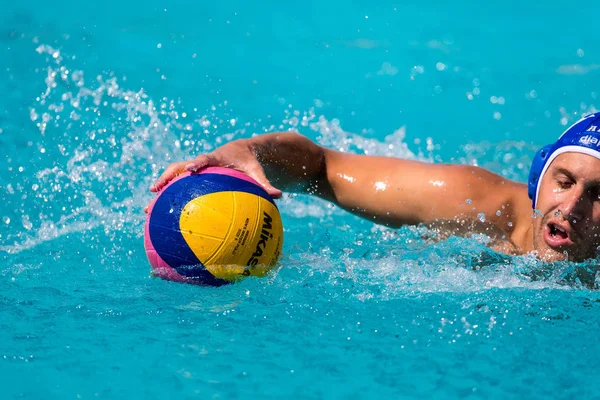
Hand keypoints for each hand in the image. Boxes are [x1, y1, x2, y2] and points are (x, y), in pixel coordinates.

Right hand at [145, 139, 282, 211]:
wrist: (242, 152)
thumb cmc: (250, 163)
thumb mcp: (258, 172)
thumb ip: (266, 184)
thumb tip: (279, 195)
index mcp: (216, 159)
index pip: (204, 159)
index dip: (196, 164)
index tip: (190, 170)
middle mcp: (201, 163)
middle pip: (178, 169)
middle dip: (165, 179)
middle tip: (153, 193)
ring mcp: (195, 171)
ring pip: (173, 180)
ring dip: (161, 193)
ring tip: (147, 211)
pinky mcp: (193, 179)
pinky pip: (179, 190)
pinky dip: (171, 202)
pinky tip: (164, 221)